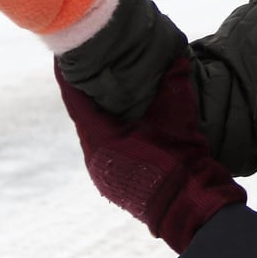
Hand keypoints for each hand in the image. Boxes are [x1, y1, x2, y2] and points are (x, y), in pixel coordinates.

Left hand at [56, 56, 246, 253]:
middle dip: (87, 90)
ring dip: (99, 113)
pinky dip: (110, 131)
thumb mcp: (178, 113)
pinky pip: (105, 148)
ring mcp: (102, 173)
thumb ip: (174, 80)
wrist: (191, 205)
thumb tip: (175, 53)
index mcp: (101, 138)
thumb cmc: (181, 157)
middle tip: (92, 64)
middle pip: (83, 115)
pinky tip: (125, 122)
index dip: (69, 74)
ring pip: (94, 133)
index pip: (75, 99)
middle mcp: (94, 157)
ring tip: (108, 89)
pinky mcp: (113, 183)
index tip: (65, 53)